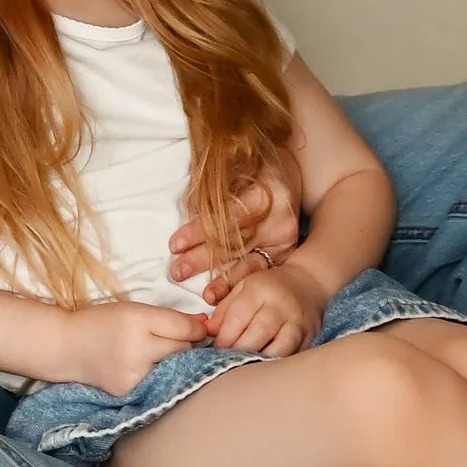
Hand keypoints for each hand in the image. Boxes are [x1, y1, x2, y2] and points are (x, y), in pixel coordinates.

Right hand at [59, 301, 210, 395]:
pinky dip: (161, 377)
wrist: (66, 347)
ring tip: (164, 356)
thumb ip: (170, 317)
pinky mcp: (129, 393)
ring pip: (174, 370)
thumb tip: (204, 325)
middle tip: (181, 342)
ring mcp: (133, 375)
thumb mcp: (133, 310)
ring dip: (176, 363)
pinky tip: (153, 371)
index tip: (200, 328)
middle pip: (183, 350)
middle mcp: (136, 349)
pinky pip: (159, 384)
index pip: (183, 327)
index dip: (197, 327)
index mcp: (137, 320)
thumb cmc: (101, 323)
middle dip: (187, 346)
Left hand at [165, 169, 302, 283]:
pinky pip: (260, 275)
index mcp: (267, 194)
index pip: (227, 217)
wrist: (290, 180)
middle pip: (235, 243)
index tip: (175, 244)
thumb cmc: (256, 172)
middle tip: (177, 271)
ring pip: (249, 264)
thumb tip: (187, 207)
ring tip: (203, 294)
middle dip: (203, 259)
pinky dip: (240, 287)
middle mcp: (279, 222)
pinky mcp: (285, 257)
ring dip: (223, 281)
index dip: (199, 231)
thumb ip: (217, 187)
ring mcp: (284, 242)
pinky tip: (225, 298)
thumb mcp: (239, 167)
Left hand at [205, 256, 321, 358]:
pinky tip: (266, 367)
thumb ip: (224, 310)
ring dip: (259, 361)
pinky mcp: (310, 336)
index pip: (238, 317)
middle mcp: (280, 304)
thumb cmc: (270, 286)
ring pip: (278, 349)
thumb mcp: (243, 287)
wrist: (308, 281)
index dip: (223, 337)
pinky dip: (278, 364)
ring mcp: (297, 321)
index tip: (214, 349)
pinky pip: (293, 355)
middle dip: (238, 351)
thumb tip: (208, 332)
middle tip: (227, 361)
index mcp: (259, 289)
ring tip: (247, 367)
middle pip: (257, 334)